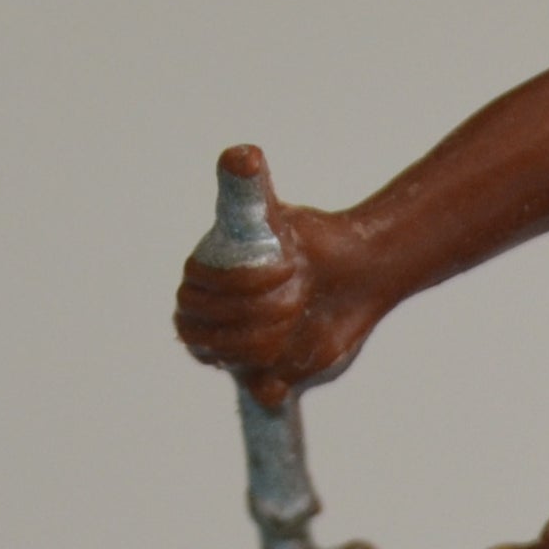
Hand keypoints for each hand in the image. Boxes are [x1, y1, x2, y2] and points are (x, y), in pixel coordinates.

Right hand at [171, 149, 375, 405]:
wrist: (356, 275)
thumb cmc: (309, 242)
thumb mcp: (272, 213)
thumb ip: (246, 184)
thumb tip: (241, 154)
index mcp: (208, 287)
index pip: (192, 299)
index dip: (232, 287)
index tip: (279, 269)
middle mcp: (219, 323)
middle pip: (207, 332)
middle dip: (252, 311)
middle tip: (294, 293)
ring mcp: (244, 352)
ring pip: (236, 360)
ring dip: (269, 334)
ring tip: (300, 308)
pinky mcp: (274, 377)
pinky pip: (260, 394)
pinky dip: (271, 388)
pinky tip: (284, 377)